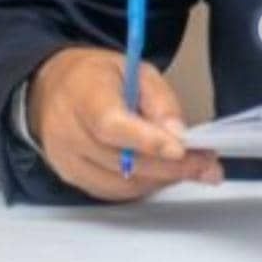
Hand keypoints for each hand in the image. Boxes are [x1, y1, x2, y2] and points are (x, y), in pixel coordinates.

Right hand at [26, 46, 222, 201]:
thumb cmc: (98, 76)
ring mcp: (67, 160)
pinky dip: (142, 186)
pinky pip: (111, 191)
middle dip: (170, 167)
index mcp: (85, 95)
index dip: (148, 141)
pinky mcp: (71, 177)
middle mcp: (69, 132)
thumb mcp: (136, 70)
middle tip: (206, 165)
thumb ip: (159, 100)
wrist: (54, 88)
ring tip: (193, 169)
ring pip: (120, 183)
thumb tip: (178, 134)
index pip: (112, 126)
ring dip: (161, 180)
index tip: (181, 149)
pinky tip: (165, 174)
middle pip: (122, 161)